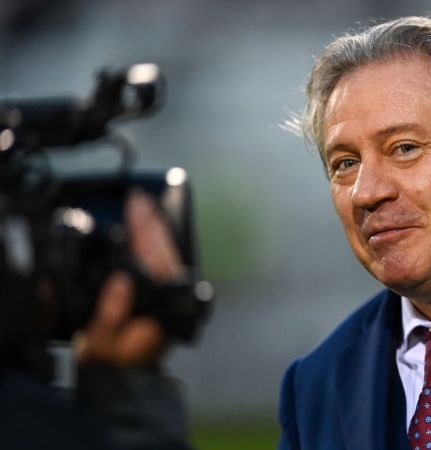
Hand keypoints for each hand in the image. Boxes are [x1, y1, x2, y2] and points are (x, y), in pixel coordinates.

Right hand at [73, 191, 183, 366]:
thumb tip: (121, 282)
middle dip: (152, 222)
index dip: (143, 227)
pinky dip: (159, 248)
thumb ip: (111, 312)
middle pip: (165, 250)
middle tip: (141, 198)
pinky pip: (167, 266)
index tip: (136, 204)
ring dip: (157, 232)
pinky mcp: (169, 300)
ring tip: (146, 209)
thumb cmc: (113, 360)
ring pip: (170, 256)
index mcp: (158, 303)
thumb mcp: (103, 340)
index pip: (153, 255)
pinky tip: (152, 237)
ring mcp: (173, 297)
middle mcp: (171, 298)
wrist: (125, 381)